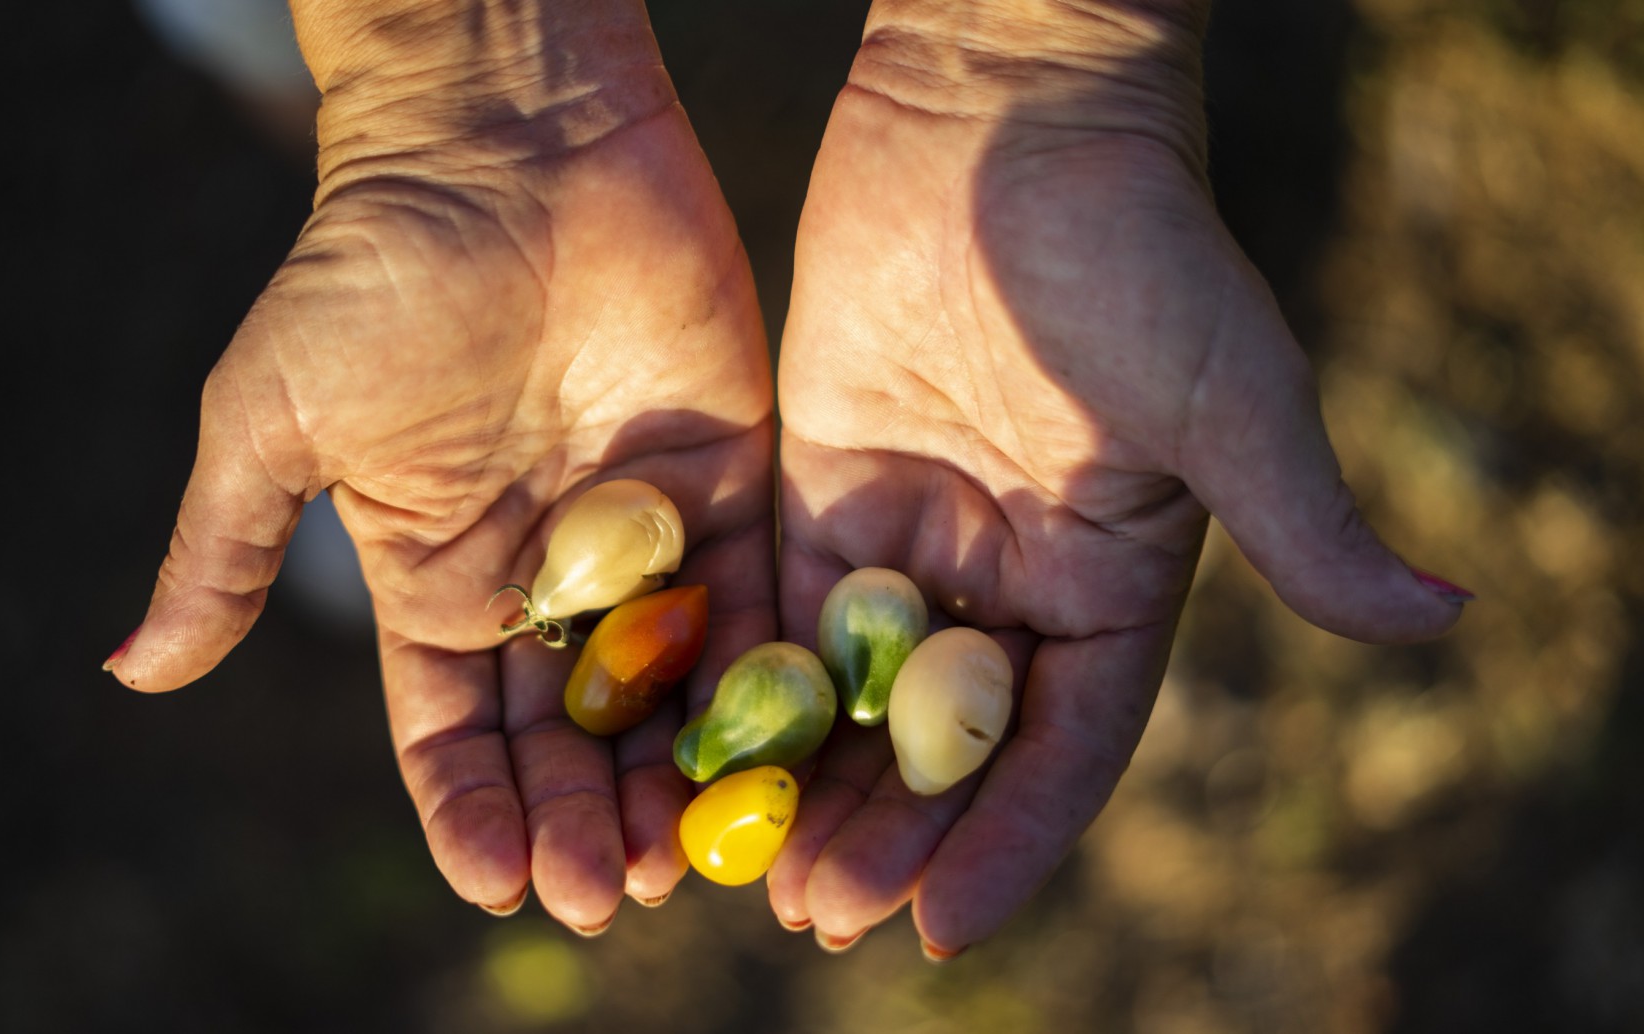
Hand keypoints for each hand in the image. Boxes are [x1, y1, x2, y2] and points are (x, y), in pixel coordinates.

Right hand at [105, 0, 774, 931]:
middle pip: (568, 737)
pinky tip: (775, 759)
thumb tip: (129, 674)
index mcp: (437, 583)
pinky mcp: (730, 488)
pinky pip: (754, 605)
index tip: (498, 884)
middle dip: (583, 821)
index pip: (453, 734)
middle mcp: (543, 583)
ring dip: (673, 784)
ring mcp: (643, 542)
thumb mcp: (273, 418)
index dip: (471, 815)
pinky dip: (761, 686)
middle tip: (610, 895)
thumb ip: (224, 548)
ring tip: (682, 861)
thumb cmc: (371, 270)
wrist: (507, 139)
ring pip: (665, 696)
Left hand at [769, 0, 1467, 955]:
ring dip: (802, 780)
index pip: (1060, 749)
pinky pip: (776, 604)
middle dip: (883, 832)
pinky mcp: (821, 484)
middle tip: (811, 910)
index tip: (937, 930)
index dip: (1003, 844)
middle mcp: (1010, 581)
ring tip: (745, 864)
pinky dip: (742, 679)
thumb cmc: (1136, 247)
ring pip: (850, 692)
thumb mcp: (1228, 394)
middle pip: (941, 744)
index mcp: (1112, 588)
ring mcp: (911, 537)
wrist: (1004, 115)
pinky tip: (690, 745)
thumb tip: (1441, 616)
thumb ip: (1301, 519)